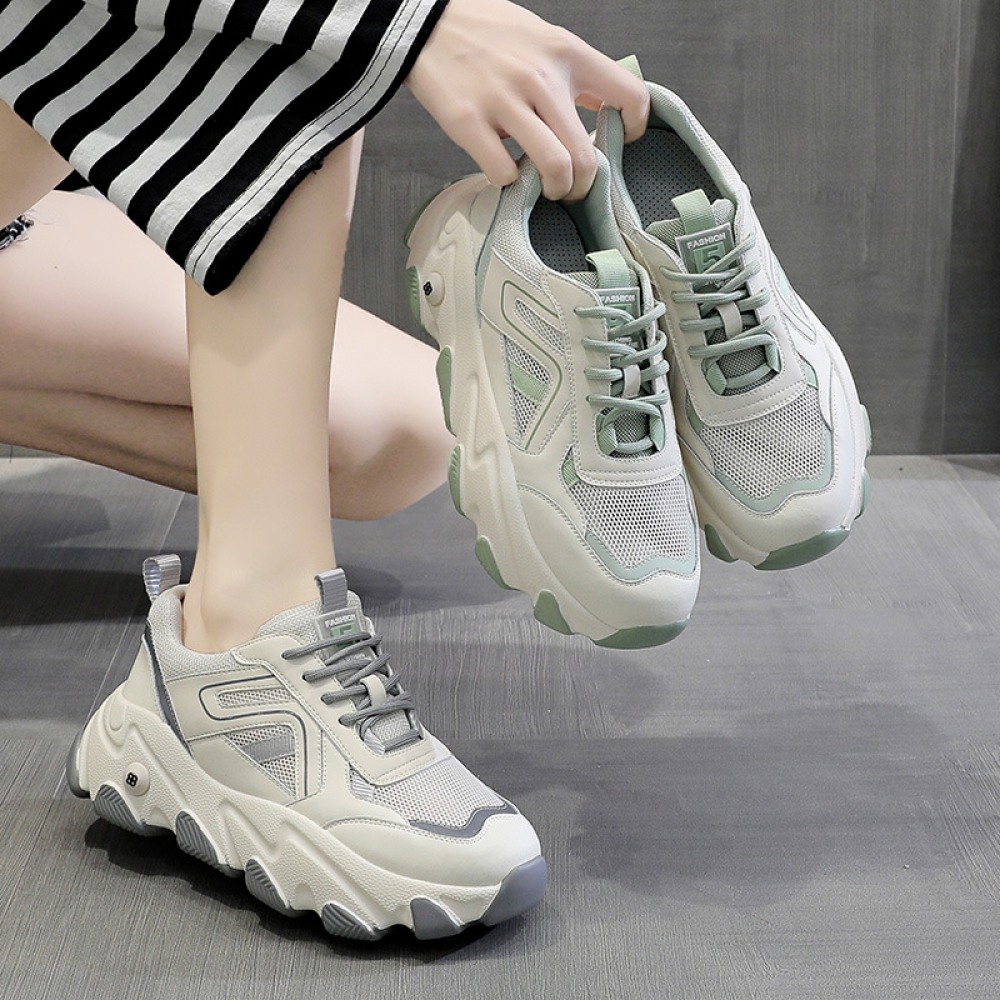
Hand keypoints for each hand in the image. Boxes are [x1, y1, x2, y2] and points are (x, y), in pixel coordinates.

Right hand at [405, 0, 648, 199]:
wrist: (426, 22)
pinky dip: (508, 181)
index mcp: (566, 53)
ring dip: (554, 190)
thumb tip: (604, 109)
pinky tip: (504, 169)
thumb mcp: (543, 38)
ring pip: (554, 168)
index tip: (616, 141)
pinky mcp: (468, 122)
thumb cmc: (488, 33)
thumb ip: (573, 73)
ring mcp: (504, 101)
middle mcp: (541, 78)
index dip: (633, 129)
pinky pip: (503, 172)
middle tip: (572, 188)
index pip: (629, 95)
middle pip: (586, 156)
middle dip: (583, 185)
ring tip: (545, 189)